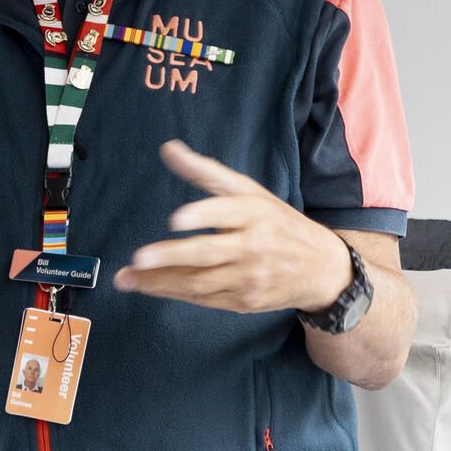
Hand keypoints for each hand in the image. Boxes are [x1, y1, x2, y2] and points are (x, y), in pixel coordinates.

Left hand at [116, 141, 351, 315]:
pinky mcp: (245, 301)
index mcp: (255, 212)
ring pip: (200, 282)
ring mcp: (250, 277)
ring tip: (128, 279)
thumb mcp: (250, 192)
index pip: (226, 211)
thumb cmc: (278, 223)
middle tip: (138, 258)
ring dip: (160, 282)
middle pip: (208, 253)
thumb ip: (207, 172)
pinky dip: (176, 293)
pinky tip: (151, 287)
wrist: (322, 268)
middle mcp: (254, 245)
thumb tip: (168, 148)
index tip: (175, 219)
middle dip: (171, 257)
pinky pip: (204, 299)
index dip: (202, 215)